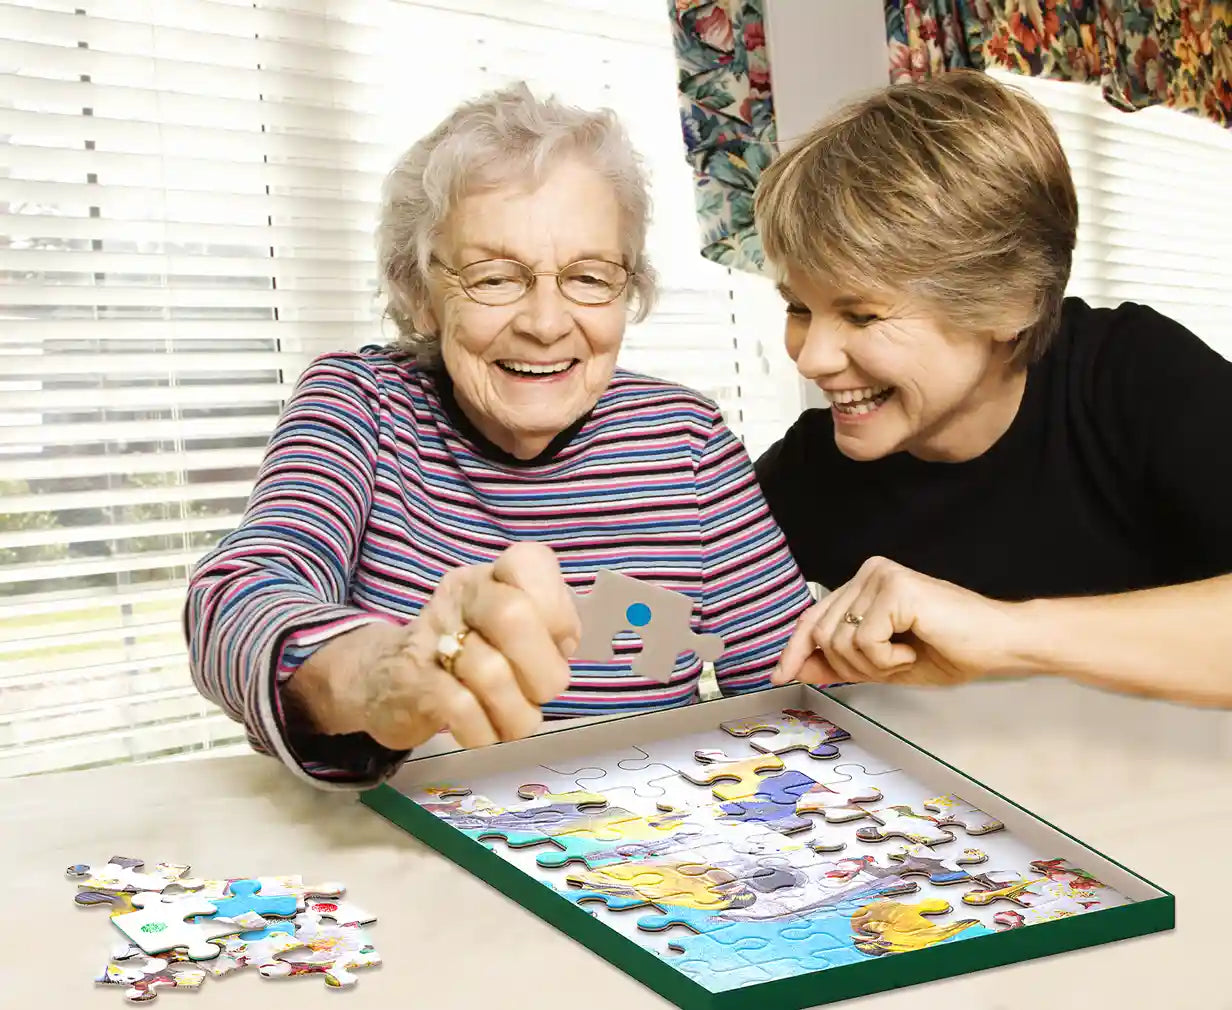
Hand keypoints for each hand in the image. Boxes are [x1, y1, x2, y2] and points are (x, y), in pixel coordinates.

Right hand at [299, 541, 579, 749]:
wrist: (379, 676)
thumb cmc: (463, 652)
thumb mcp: (505, 629)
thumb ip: (544, 628)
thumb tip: (567, 645)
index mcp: (492, 576)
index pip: (531, 562)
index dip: (559, 610)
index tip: (561, 645)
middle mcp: (462, 594)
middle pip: (514, 617)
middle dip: (544, 670)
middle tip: (542, 694)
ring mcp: (433, 635)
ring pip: (491, 673)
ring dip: (517, 714)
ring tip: (516, 724)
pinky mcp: (412, 680)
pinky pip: (461, 708)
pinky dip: (484, 732)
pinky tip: (486, 735)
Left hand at [770, 556, 1027, 687]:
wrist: (999, 645)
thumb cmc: (950, 651)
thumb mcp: (883, 664)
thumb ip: (839, 662)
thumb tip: (795, 668)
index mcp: (863, 584)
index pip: (813, 618)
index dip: (794, 650)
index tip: (778, 676)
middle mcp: (867, 572)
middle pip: (820, 634)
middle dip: (850, 667)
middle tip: (891, 667)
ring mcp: (880, 576)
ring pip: (838, 640)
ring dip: (871, 666)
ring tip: (905, 656)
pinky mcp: (894, 588)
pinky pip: (863, 641)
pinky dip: (886, 659)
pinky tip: (913, 649)